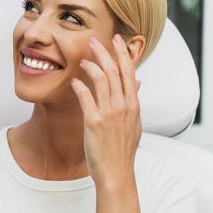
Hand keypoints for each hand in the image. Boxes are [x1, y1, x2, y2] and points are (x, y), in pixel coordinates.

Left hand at [70, 35, 141, 189]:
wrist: (117, 173)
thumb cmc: (123, 151)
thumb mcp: (134, 125)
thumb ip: (133, 102)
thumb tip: (137, 83)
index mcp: (133, 105)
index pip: (129, 72)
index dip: (122, 53)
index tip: (117, 40)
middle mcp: (123, 106)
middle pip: (114, 70)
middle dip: (104, 52)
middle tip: (94, 40)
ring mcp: (109, 113)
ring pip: (101, 79)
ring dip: (91, 65)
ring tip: (83, 59)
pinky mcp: (94, 121)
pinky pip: (86, 96)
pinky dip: (80, 85)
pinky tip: (74, 81)